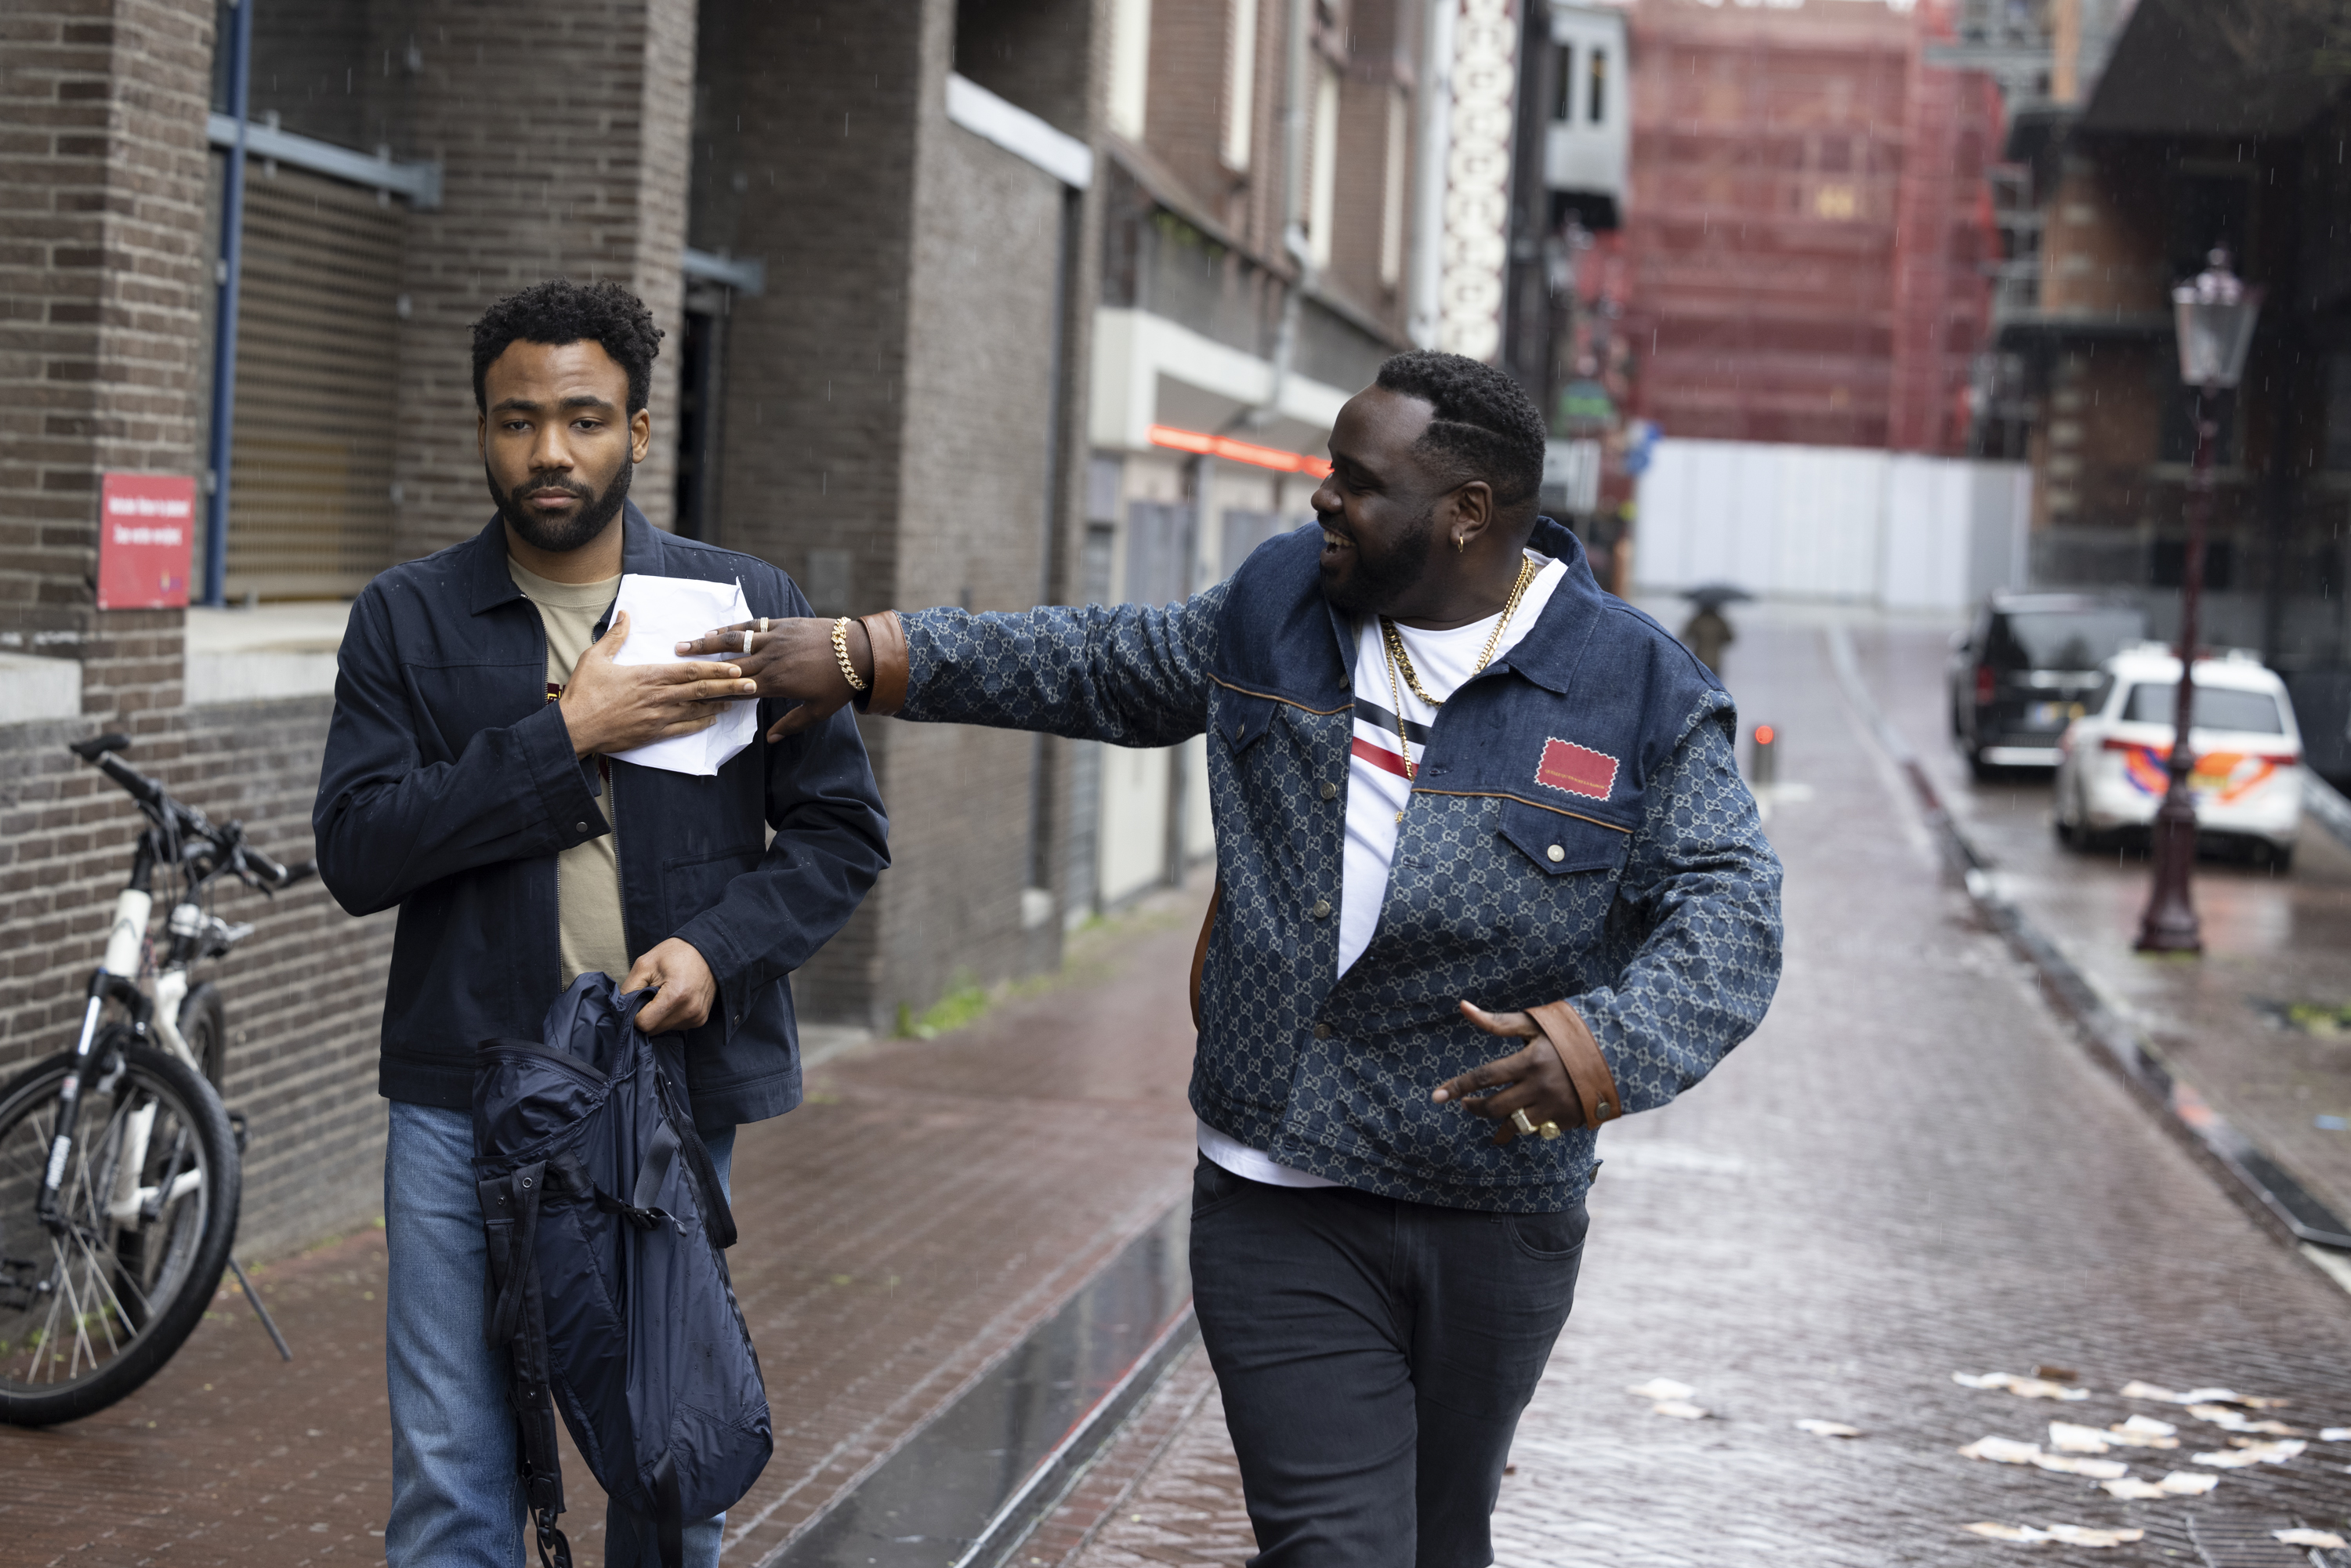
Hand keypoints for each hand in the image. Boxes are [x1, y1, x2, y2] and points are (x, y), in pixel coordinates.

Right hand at [558, 611, 758, 757]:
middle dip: (729, 686)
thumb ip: (615, 636)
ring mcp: (658, 717)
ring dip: (720, 704)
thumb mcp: (595, 658)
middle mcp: (659, 697)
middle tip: (753, 684)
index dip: (716, 668)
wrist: (574, 729)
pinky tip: (713, 719)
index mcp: (648, 676)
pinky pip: (684, 729)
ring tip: (740, 700)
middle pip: (701, 689)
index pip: (690, 671)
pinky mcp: (653, 734)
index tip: (736, 666)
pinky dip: (701, 723)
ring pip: (697, 709)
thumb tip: (624, 614)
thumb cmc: (583, 693)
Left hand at [622, 938, 716, 1033]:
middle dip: (647, 1015)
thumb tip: (621, 1010)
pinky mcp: (700, 1020)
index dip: (635, 1014)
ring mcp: (697, 1017)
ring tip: (665, 995)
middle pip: (654, 1029)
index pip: (644, 1024)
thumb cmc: (675, 953)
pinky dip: (670, 1016)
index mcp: (676, 996)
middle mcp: (689, 1011)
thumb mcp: (645, 964)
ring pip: (664, 1029)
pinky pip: (676, 1026)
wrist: (707, 951)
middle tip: (651, 994)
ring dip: (659, 1016)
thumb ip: (629, 988)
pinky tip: (675, 999)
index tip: (637, 1000)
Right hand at [675, 617, 871, 741]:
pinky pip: (752, 625)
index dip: (714, 693)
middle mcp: (770, 660)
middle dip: (700, 666)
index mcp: (777, 684)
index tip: (692, 695)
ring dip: (707, 643)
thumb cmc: (840, 684)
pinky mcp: (783, 624)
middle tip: (674, 665)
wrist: (860, 651)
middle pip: (728, 665)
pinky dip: (732, 627)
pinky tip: (716, 629)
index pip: (738, 690)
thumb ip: (792, 725)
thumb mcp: (819, 711)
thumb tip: (771, 741)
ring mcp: (775, 639)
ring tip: (685, 644)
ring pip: (734, 640)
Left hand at [1430, 1000, 1581, 1145]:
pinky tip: (1520, 1118)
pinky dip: (1524, 1126)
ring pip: (1513, 1124)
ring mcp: (1554, 1107)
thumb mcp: (1534, 1024)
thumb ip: (1497, 1021)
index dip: (1458, 1087)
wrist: (1616, 1054)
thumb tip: (1463, 1006)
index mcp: (1530, 1060)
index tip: (1437, 1096)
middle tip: (1466, 1104)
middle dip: (1475, 1107)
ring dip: (1497, 1122)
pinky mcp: (1566, 1121)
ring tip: (1490, 1114)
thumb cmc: (1568, 1034)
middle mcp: (1540, 1087)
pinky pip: (1535, 1131)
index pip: (1484, 1076)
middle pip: (1495, 1106)